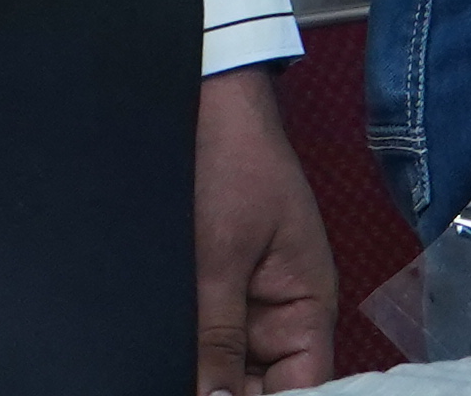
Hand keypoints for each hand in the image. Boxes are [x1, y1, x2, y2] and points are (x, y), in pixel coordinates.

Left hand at [195, 63, 336, 388]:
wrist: (207, 103)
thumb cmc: (234, 164)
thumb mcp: (222, 255)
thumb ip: (218, 335)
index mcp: (307, 308)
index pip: (305, 389)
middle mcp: (281, 317)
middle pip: (262, 386)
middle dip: (226, 392)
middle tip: (184, 383)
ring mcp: (245, 307)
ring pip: (227, 369)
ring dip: (204, 374)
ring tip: (172, 369)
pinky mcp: (212, 294)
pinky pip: (204, 341)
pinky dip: (186, 354)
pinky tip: (163, 357)